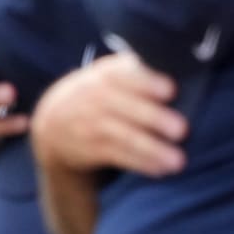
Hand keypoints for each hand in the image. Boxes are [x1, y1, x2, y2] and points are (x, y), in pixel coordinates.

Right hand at [32, 52, 186, 177]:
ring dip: (150, 148)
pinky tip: (159, 168)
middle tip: (181, 129)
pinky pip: (115, 156)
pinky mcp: (87, 149)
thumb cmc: (93, 97)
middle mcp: (90, 98)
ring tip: (178, 160)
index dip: (144, 82)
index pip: (119, 75)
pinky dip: (139, 163)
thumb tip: (172, 65)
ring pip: (121, 135)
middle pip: (121, 106)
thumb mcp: (101, 76)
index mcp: (99, 76)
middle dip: (151, 117)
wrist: (52, 126)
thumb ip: (130, 70)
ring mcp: (86, 124)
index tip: (170, 90)